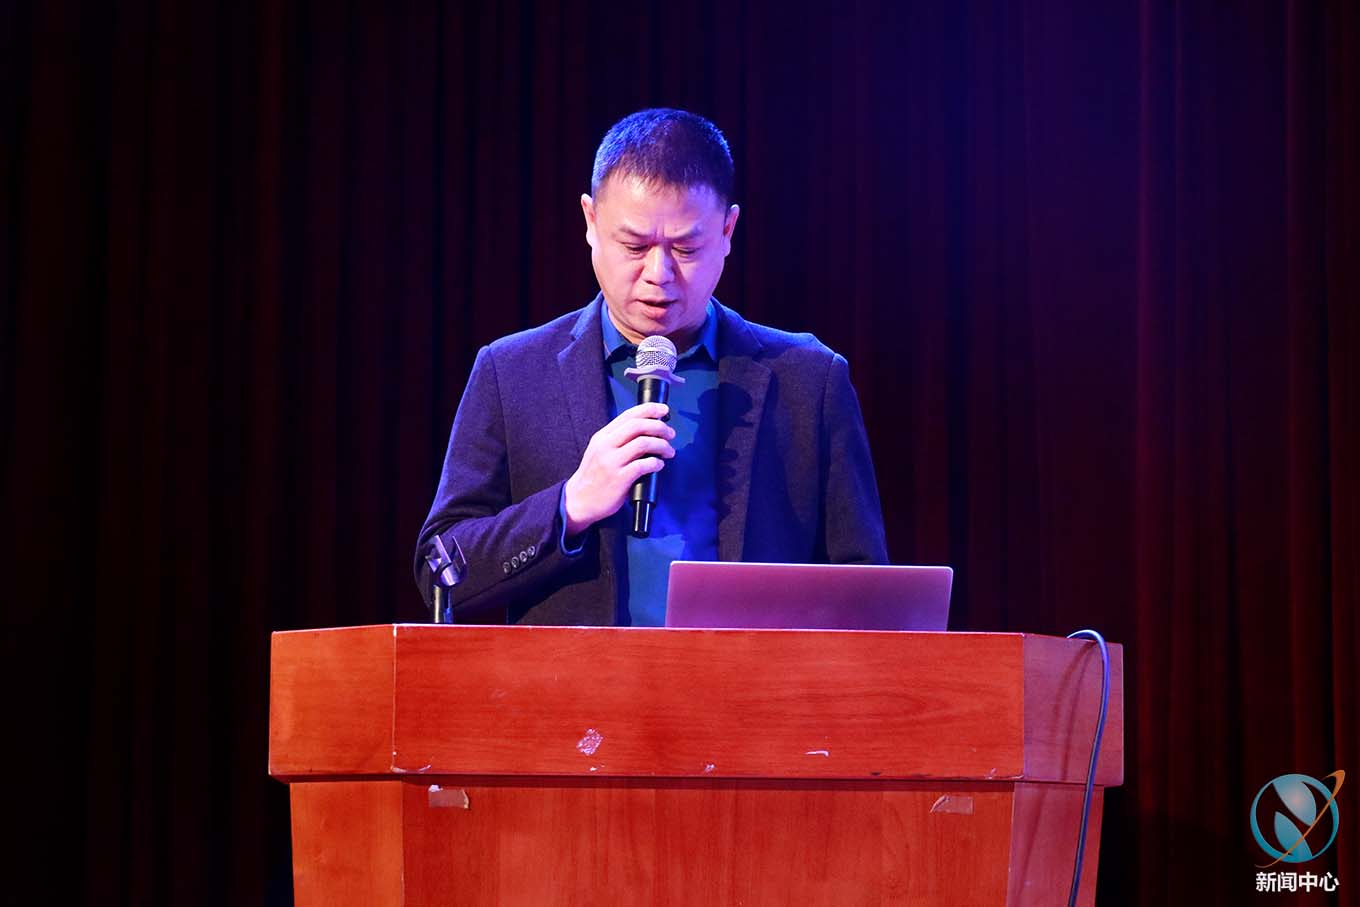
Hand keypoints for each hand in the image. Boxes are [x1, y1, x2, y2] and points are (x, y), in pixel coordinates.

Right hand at [563, 402, 674, 535]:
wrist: (578, 501)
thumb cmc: (593, 477)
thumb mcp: (599, 451)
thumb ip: (617, 439)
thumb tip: (645, 431)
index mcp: (602, 436)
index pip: (629, 415)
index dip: (650, 409)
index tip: (664, 410)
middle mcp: (606, 446)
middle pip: (638, 426)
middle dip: (660, 427)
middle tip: (670, 434)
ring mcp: (612, 462)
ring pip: (643, 443)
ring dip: (661, 445)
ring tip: (669, 451)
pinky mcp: (619, 478)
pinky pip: (643, 465)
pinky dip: (656, 463)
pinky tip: (659, 465)